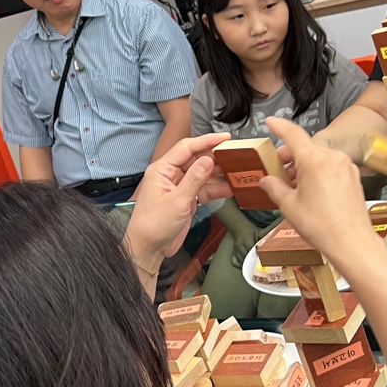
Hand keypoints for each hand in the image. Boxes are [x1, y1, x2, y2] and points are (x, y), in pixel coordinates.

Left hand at [126, 133, 231, 266]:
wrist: (149, 249)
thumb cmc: (153, 225)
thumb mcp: (177, 201)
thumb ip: (194, 179)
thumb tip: (208, 159)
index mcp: (162, 170)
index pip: (186, 148)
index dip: (206, 141)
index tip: (225, 138)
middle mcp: (170, 175)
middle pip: (196, 159)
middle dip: (215, 156)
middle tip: (235, 154)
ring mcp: (179, 187)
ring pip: (202, 174)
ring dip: (218, 173)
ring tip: (237, 170)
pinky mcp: (185, 199)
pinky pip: (203, 189)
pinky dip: (216, 189)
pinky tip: (230, 188)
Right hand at [226, 219, 260, 270]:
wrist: (240, 229)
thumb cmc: (251, 232)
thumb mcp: (258, 233)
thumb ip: (262, 240)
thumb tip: (270, 247)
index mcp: (246, 238)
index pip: (251, 249)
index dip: (257, 255)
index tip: (263, 259)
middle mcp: (239, 245)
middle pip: (246, 257)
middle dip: (253, 261)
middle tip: (261, 265)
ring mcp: (235, 250)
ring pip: (241, 261)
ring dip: (248, 264)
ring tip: (255, 266)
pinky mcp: (232, 253)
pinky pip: (234, 262)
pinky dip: (240, 265)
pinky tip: (247, 266)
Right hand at [257, 118, 383, 268]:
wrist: (352, 242)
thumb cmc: (322, 226)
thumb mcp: (289, 206)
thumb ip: (275, 188)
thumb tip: (266, 181)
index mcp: (314, 161)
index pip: (293, 134)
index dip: (279, 126)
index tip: (270, 122)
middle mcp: (332, 158)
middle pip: (305, 147)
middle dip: (289, 155)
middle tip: (277, 169)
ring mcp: (345, 166)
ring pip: (319, 156)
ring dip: (304, 164)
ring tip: (293, 184)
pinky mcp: (353, 176)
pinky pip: (331, 165)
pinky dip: (318, 171)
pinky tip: (310, 188)